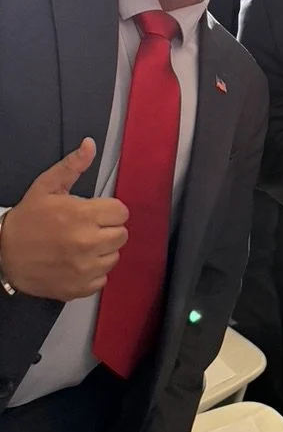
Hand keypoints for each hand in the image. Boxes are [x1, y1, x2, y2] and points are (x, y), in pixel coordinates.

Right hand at [0, 138, 128, 299]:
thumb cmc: (28, 218)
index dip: (110, 210)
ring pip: (114, 257)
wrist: (2, 253)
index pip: (122, 212)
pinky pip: (102, 279)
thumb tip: (90, 144)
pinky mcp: (79, 287)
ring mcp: (85, 268)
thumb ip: (72, 166)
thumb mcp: (47, 186)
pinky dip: (93, 272)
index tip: (96, 211)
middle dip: (108, 229)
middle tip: (89, 228)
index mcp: (83, 216)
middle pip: (122, 235)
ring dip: (102, 251)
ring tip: (82, 245)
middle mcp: (88, 243)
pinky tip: (77, 263)